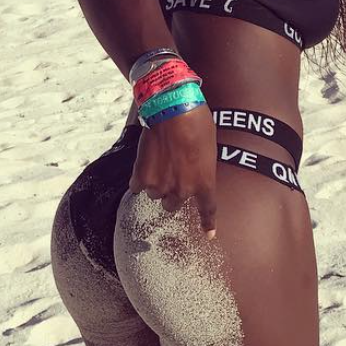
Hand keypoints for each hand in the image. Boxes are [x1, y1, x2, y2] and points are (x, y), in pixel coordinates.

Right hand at [128, 106, 217, 237]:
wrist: (173, 110)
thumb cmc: (197, 123)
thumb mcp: (208, 149)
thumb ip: (201, 168)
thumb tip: (192, 170)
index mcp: (204, 183)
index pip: (207, 209)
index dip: (208, 223)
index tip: (208, 234)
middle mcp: (182, 191)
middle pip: (173, 205)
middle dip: (171, 193)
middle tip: (170, 175)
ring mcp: (161, 186)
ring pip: (154, 194)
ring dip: (155, 183)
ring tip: (157, 160)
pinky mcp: (141, 177)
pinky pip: (137, 186)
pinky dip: (139, 177)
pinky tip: (143, 162)